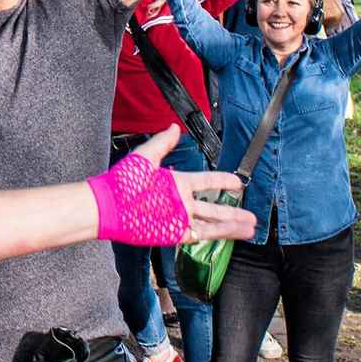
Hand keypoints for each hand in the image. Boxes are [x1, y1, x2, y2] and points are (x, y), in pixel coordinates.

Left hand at [128, 127, 256, 243]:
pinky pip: (202, 234)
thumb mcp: (145, 157)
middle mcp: (180, 202)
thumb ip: (163, 143)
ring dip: (232, 225)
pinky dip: (220, 233)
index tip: (237, 181)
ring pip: (212, 223)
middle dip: (233, 211)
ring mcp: (179, 218)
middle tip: (251, 213)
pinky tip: (236, 232)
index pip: (206, 181)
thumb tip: (174, 127)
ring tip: (250, 226)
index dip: (222, 181)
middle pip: (213, 207)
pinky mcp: (175, 232)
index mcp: (176, 183)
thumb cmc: (122, 181)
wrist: (110, 205)